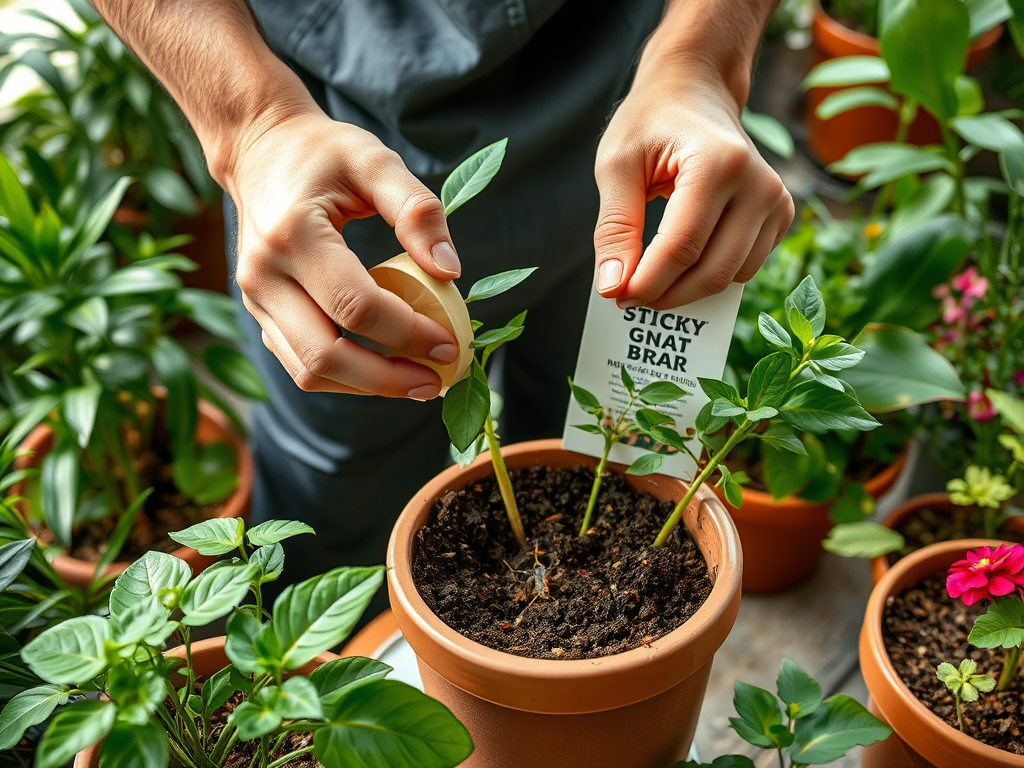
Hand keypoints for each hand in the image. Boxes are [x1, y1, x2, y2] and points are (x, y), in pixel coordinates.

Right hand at [226, 110, 461, 397]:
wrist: (259, 149)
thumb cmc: (323, 152)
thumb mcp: (375, 160)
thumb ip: (417, 209)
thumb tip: (450, 272)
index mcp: (293, 235)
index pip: (355, 306)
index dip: (408, 333)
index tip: (451, 342)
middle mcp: (264, 275)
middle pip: (325, 356)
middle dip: (387, 378)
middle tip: (436, 381)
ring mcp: (254, 299)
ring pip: (308, 372)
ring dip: (366, 386)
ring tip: (417, 382)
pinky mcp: (260, 313)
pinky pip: (300, 364)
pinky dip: (346, 377)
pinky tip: (385, 369)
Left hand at [593, 77, 793, 309]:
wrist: (694, 91)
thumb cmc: (651, 122)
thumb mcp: (616, 166)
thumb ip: (615, 228)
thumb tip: (613, 286)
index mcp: (719, 164)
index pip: (682, 247)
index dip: (646, 282)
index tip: (616, 295)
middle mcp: (759, 184)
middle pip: (710, 271)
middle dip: (664, 294)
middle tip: (627, 295)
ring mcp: (776, 201)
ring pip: (728, 277)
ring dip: (685, 290)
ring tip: (649, 276)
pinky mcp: (780, 215)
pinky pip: (743, 269)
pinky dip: (708, 276)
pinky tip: (680, 261)